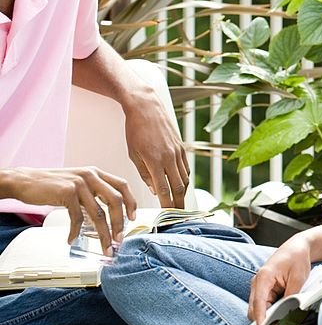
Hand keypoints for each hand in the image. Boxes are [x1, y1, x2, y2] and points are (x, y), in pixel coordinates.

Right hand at [5, 167, 135, 254]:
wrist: (25, 180)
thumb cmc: (51, 184)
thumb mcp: (78, 182)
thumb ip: (93, 192)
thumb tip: (108, 214)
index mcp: (96, 173)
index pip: (122, 185)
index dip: (131, 202)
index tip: (133, 218)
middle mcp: (91, 176)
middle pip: (115, 201)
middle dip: (120, 223)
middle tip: (119, 239)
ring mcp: (79, 184)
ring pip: (98, 213)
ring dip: (103, 234)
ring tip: (105, 246)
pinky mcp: (67, 193)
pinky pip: (77, 218)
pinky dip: (76, 232)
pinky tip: (72, 239)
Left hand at [122, 88, 189, 207]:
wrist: (146, 107)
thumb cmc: (135, 130)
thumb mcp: (133, 154)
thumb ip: (144, 173)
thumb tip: (154, 189)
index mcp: (155, 161)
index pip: (164, 190)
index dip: (166, 205)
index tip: (166, 216)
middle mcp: (170, 157)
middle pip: (179, 187)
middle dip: (179, 204)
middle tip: (177, 216)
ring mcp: (178, 152)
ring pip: (185, 178)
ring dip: (183, 193)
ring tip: (179, 204)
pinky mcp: (182, 147)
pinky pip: (186, 167)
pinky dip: (184, 179)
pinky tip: (180, 185)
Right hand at [249, 234, 312, 324]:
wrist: (297, 247)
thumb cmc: (297, 258)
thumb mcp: (298, 278)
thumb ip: (291, 295)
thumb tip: (287, 312)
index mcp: (264, 277)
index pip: (258, 302)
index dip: (260, 318)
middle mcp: (258, 283)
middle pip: (254, 309)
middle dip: (262, 322)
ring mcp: (260, 287)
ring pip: (258, 309)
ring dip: (267, 318)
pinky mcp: (265, 290)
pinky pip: (264, 305)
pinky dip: (271, 312)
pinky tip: (280, 318)